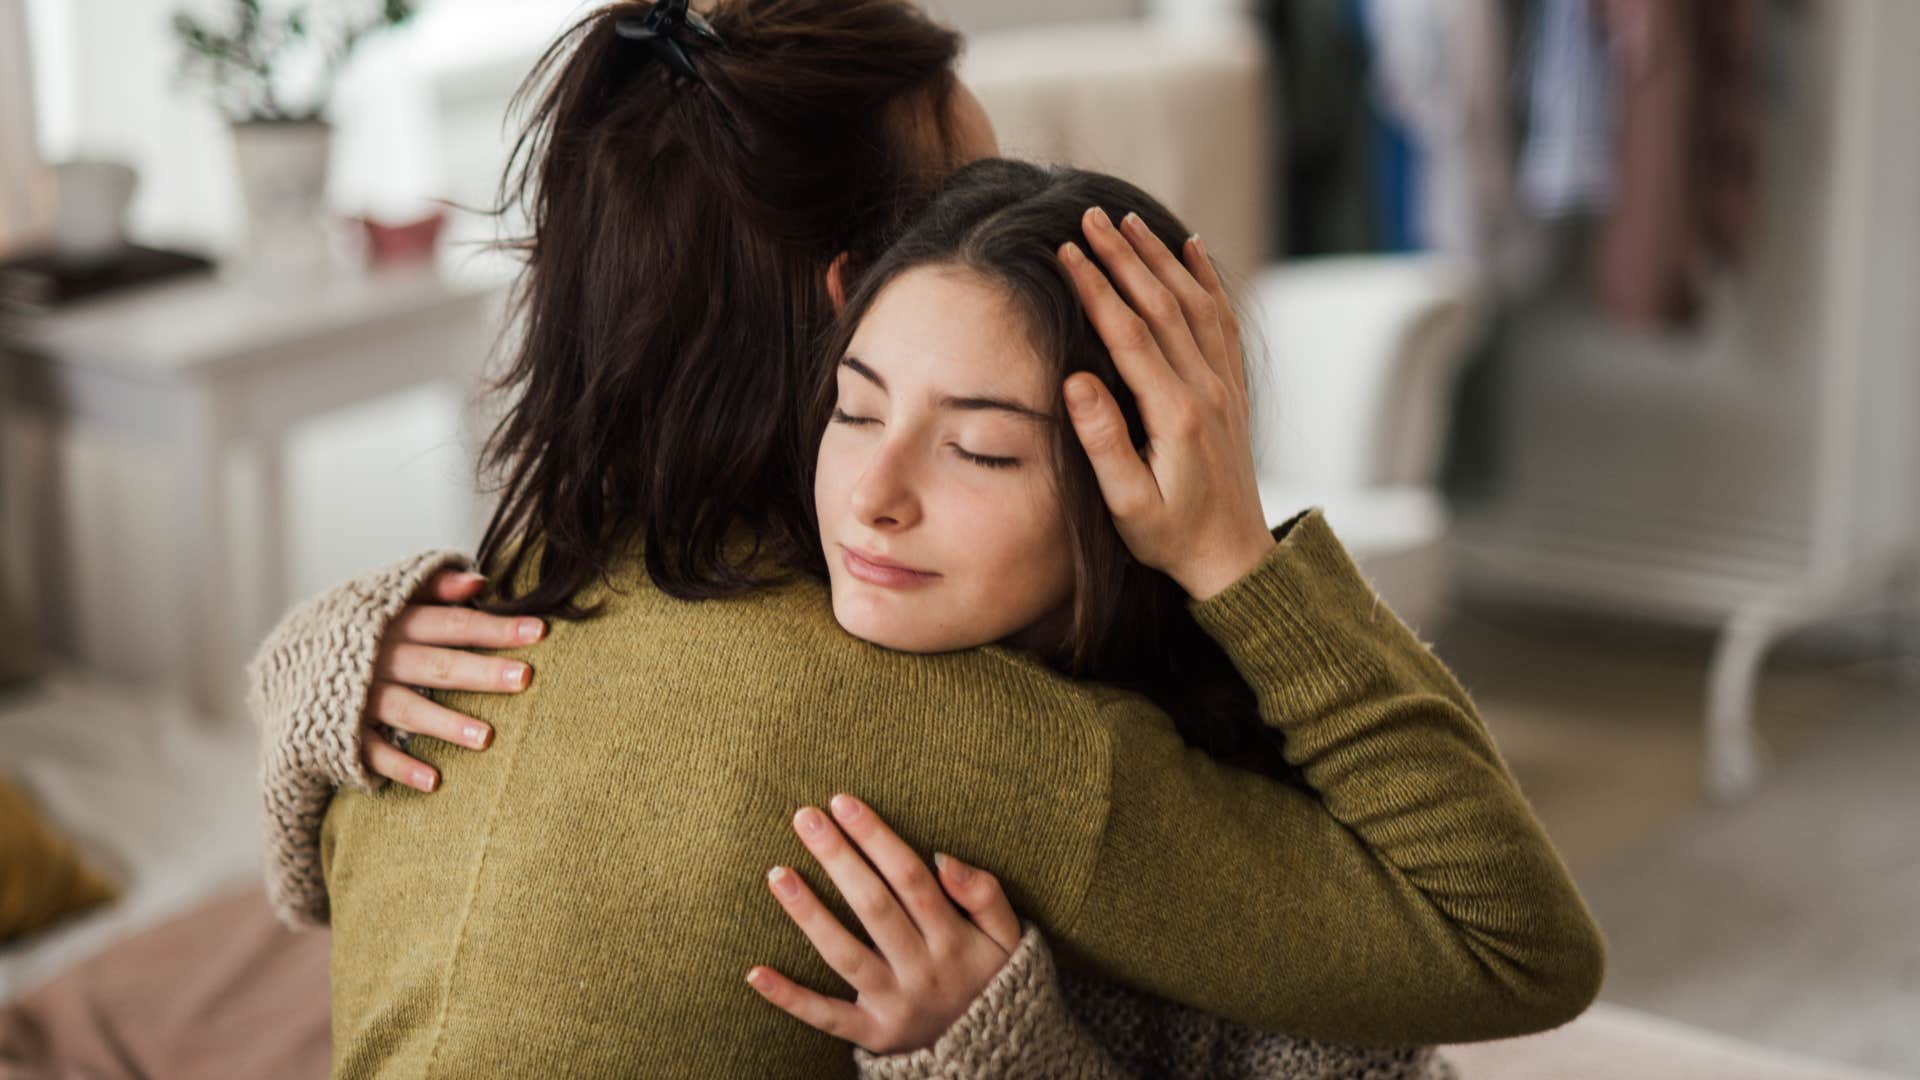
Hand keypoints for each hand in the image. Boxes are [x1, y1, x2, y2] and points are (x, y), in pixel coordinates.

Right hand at [362, 569, 544, 791]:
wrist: (284, 662)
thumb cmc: (361, 628)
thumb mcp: (389, 597)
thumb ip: (435, 587)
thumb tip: (481, 583)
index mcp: (393, 621)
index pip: (452, 622)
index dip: (494, 626)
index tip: (539, 631)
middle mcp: (376, 657)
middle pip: (434, 664)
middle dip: (479, 671)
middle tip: (523, 678)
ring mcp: (357, 695)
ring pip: (405, 708)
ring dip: (445, 723)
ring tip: (486, 738)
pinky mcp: (340, 730)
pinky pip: (370, 750)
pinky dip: (398, 766)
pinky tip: (433, 781)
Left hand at [746, 794, 1022, 1054]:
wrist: (995, 1055)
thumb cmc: (992, 978)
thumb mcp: (1009, 936)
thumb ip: (984, 894)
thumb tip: (942, 857)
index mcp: (954, 939)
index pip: (910, 878)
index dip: (876, 838)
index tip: (843, 803)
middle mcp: (922, 970)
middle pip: (874, 907)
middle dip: (838, 858)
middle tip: (805, 817)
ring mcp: (894, 1005)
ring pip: (844, 955)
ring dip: (808, 914)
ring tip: (777, 873)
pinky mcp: (872, 1035)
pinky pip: (826, 1016)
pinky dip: (790, 998)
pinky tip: (754, 972)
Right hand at [1057, 208, 1274, 599]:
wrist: (1234, 557)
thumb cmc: (1171, 537)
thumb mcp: (1128, 505)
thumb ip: (1104, 443)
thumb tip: (1076, 381)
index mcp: (1176, 416)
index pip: (1131, 335)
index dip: (1097, 289)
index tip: (1068, 252)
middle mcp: (1206, 390)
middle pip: (1162, 305)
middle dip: (1124, 256)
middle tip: (1089, 217)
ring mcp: (1224, 385)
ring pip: (1194, 303)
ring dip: (1160, 257)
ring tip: (1128, 219)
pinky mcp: (1231, 388)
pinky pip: (1222, 319)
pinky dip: (1206, 278)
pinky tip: (1190, 247)